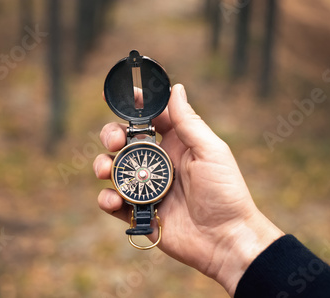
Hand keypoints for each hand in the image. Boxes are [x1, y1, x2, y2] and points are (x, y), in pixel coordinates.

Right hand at [93, 84, 283, 295]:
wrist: (225, 240)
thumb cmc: (226, 193)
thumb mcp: (211, 152)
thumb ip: (189, 122)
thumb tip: (175, 88)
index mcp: (176, 143)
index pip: (150, 117)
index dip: (132, 104)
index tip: (115, 96)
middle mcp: (158, 162)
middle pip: (123, 140)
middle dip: (111, 135)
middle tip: (115, 141)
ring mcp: (147, 187)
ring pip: (113, 168)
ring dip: (103, 165)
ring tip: (106, 171)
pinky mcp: (139, 211)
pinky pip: (113, 200)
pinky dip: (107, 198)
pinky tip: (116, 200)